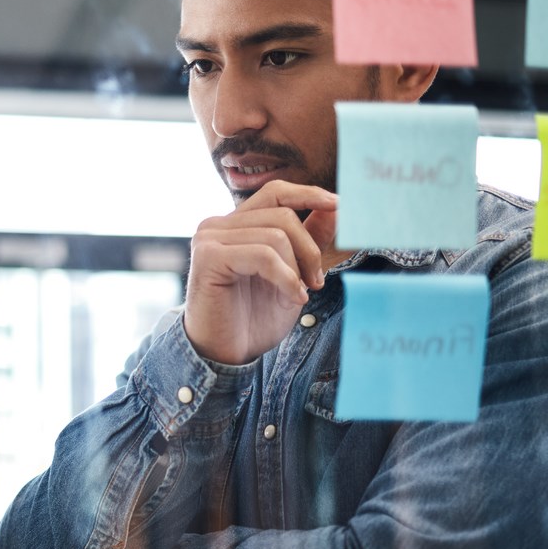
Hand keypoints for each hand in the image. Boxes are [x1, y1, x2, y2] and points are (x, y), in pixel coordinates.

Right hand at [183, 181, 337, 365]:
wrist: (225, 355)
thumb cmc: (253, 318)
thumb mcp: (292, 275)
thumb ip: (308, 240)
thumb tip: (335, 206)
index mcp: (235, 225)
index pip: (275, 194)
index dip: (308, 194)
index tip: (339, 206)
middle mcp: (217, 226)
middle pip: (282, 215)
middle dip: (309, 249)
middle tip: (318, 281)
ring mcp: (209, 239)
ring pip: (275, 235)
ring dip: (297, 269)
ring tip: (299, 295)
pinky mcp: (208, 257)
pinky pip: (262, 255)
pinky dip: (285, 278)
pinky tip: (292, 298)